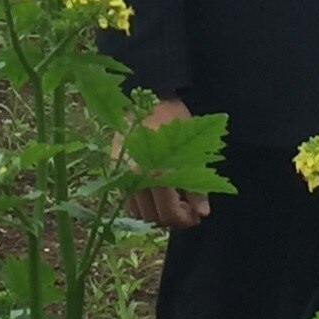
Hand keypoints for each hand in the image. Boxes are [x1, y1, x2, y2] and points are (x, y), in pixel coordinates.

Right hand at [118, 97, 212, 228]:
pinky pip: (128, 202)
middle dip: (173, 218)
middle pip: (154, 217)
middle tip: (187, 209)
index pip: (169, 212)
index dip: (185, 219)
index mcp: (156, 173)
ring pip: (139, 214)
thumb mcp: (194, 152)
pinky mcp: (116, 172)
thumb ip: (198, 187)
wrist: (153, 99)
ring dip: (157, 214)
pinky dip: (143, 206)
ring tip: (172, 202)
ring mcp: (123, 176)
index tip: (196, 215)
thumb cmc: (177, 123)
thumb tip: (202, 214)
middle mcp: (136, 178)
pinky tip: (156, 196)